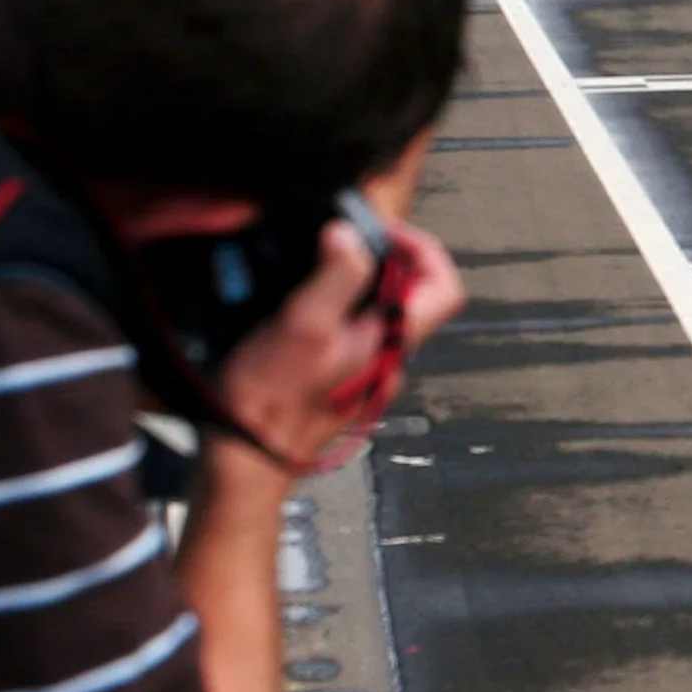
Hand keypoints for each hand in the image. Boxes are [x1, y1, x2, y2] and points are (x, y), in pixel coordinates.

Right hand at [210, 217, 464, 472]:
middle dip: (379, 260)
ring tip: (312, 267)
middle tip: (339, 243)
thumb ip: (335, 277)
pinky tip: (295, 304)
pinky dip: (330, 307)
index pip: (445, 288)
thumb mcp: (304, 325)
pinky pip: (349, 331)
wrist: (245, 458)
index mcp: (392, 341)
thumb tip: (351, 234)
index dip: (424, 249)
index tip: (383, 232)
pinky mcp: (337, 379)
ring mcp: (364, 371)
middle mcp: (387, 358)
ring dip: (351, 282)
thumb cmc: (271, 400)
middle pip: (410, 294)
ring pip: (377, 312)